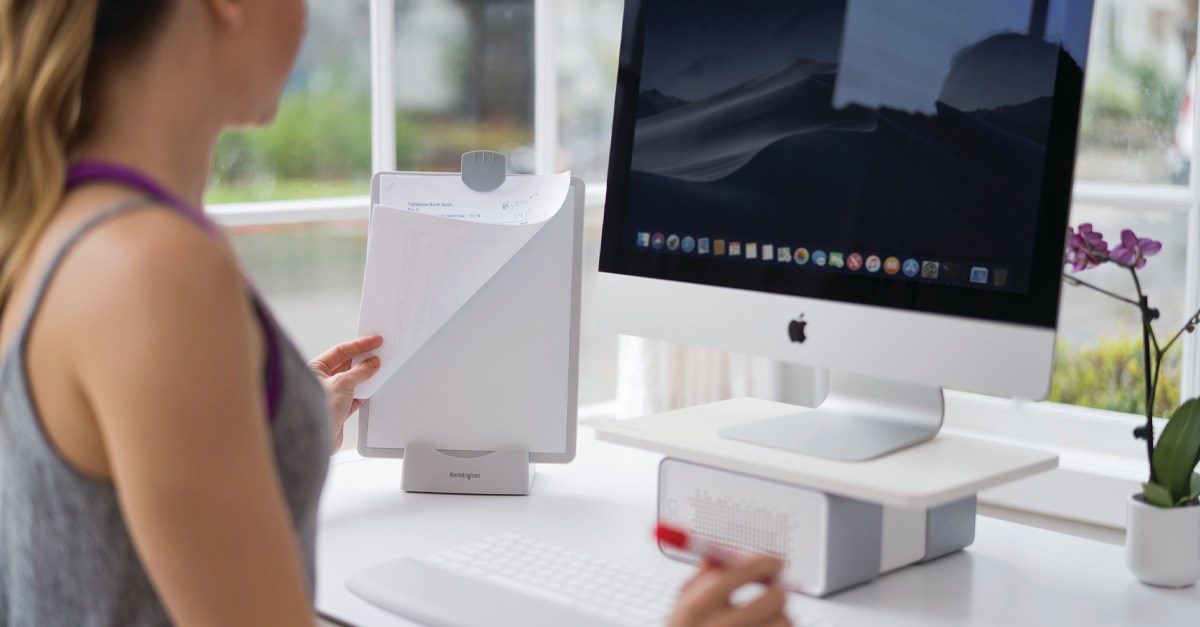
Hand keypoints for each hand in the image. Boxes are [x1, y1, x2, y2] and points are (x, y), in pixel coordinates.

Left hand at [309, 335, 383, 451]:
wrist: (315, 439)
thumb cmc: (317, 409)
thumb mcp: (342, 383)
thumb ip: (360, 372)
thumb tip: (371, 363)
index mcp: (314, 369)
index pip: (340, 351)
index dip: (359, 345)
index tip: (374, 341)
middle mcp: (320, 381)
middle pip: (346, 365)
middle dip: (362, 360)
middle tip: (378, 353)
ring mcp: (329, 395)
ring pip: (351, 381)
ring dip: (364, 376)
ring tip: (378, 368)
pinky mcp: (338, 410)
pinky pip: (354, 396)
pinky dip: (364, 392)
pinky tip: (372, 387)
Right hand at [667, 555, 790, 626]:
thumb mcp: (681, 605)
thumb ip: (704, 576)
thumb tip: (730, 553)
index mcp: (698, 606)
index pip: (742, 572)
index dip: (764, 562)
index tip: (774, 561)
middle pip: (774, 598)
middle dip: (777, 589)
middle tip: (774, 589)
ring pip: (785, 621)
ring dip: (779, 616)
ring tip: (764, 619)